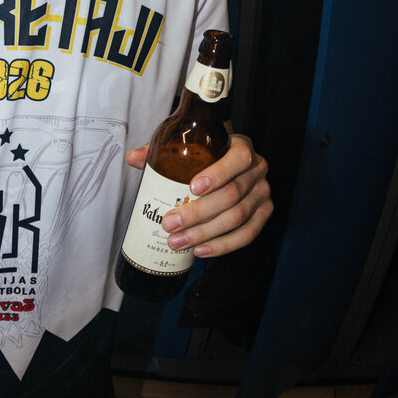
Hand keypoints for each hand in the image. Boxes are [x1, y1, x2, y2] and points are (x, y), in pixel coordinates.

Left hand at [124, 134, 271, 257]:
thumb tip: (133, 158)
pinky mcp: (264, 214)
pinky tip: (200, 250)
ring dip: (205, 233)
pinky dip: (223, 245)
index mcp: (241, 147)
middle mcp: (258, 169)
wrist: (230, 163)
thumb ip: (160, 151)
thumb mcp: (187, 148)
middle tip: (169, 224)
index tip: (191, 188)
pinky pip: (247, 235)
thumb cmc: (206, 156)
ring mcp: (263, 193)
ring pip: (237, 218)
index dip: (217, 175)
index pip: (237, 160)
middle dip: (198, 213)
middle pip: (232, 195)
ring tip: (177, 241)